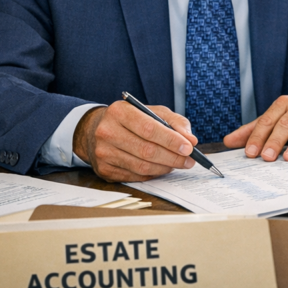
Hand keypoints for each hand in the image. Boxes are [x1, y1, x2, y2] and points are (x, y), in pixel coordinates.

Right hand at [73, 102, 197, 181]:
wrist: (96, 130)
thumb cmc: (131, 120)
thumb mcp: (152, 111)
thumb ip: (174, 122)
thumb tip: (191, 140)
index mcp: (120, 112)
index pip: (149, 128)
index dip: (171, 140)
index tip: (189, 147)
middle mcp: (107, 131)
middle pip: (146, 150)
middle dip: (173, 157)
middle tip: (189, 160)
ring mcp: (103, 152)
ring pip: (141, 166)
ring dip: (165, 167)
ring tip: (178, 164)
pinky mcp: (104, 169)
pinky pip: (135, 176)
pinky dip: (152, 174)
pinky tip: (161, 168)